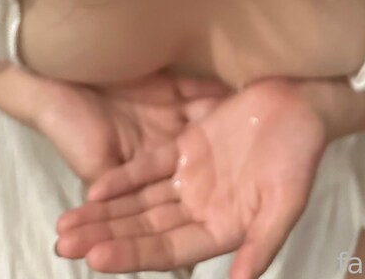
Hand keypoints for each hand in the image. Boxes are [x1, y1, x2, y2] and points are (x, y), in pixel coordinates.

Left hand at [54, 77, 327, 278]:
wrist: (302, 104)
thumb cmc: (300, 155)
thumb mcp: (286, 202)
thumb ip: (261, 243)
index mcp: (222, 230)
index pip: (168, 251)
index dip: (132, 256)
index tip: (95, 260)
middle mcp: (200, 209)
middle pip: (144, 230)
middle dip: (104, 238)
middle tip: (62, 245)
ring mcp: (190, 179)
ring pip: (139, 202)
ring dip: (104, 213)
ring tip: (65, 226)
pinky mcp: (186, 147)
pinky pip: (147, 167)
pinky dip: (121, 178)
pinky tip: (93, 189)